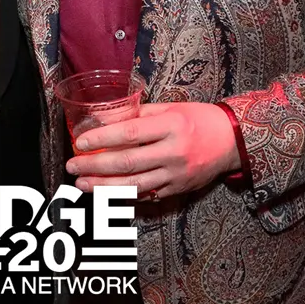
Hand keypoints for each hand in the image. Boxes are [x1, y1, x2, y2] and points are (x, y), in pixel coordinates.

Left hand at [66, 102, 239, 199]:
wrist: (232, 141)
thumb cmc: (198, 119)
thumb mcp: (170, 107)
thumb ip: (138, 114)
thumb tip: (104, 117)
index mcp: (170, 126)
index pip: (129, 134)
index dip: (102, 139)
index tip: (80, 142)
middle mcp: (173, 152)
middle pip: (127, 163)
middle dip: (95, 166)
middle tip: (72, 167)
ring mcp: (176, 175)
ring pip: (134, 185)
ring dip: (103, 186)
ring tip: (82, 184)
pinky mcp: (178, 190)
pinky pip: (146, 196)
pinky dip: (124, 196)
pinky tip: (106, 194)